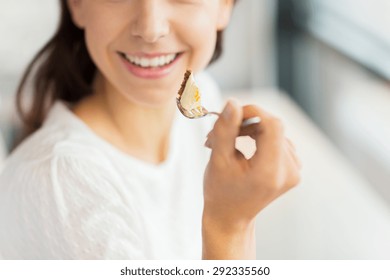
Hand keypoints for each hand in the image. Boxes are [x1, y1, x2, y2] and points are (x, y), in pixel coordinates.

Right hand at [202, 99, 300, 258]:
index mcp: (270, 172)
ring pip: (274, 132)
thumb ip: (225, 130)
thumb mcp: (218, 160)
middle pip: (272, 127)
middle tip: (217, 133)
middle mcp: (288, 172)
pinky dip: (259, 138)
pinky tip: (241, 147)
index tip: (231, 115)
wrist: (231, 217)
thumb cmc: (220, 191)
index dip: (253, 113)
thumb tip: (233, 102)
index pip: (273, 125)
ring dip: (249, 130)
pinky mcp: (293, 170)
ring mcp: (294, 172)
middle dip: (244, 124)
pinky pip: (278, 141)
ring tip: (226, 142)